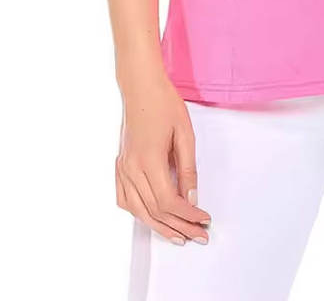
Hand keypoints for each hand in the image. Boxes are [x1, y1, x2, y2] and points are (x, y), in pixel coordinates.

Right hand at [115, 72, 211, 244]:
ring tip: (179, 235)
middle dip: (179, 226)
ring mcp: (122, 168)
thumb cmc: (164, 104)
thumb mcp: (185, 134)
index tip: (204, 220)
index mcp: (149, 160)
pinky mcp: (119, 165)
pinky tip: (151, 218)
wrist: (141, 87)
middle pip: (155, 210)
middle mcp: (132, 168)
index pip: (169, 201)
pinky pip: (124, 199)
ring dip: (160, 226)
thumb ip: (188, 169)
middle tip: (199, 235)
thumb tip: (192, 199)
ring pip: (139, 210)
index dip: (187, 215)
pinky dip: (138, 213)